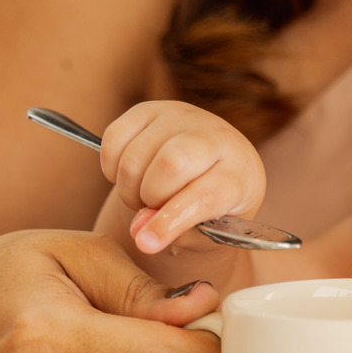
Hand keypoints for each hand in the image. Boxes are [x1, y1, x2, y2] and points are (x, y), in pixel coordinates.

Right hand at [100, 101, 265, 254]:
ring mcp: (182, 116)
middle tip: (151, 209)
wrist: (211, 166)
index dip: (172, 221)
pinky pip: (114, 138)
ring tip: (143, 197)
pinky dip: (111, 167)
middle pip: (170, 163)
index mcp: (240, 172)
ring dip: (129, 188)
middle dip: (150, 197)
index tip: (147, 244)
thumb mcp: (208, 230)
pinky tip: (130, 177)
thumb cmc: (214, 206)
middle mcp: (215, 136)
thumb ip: (177, 235)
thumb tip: (139, 232)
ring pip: (136, 155)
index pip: (206, 195)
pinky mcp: (150, 108)